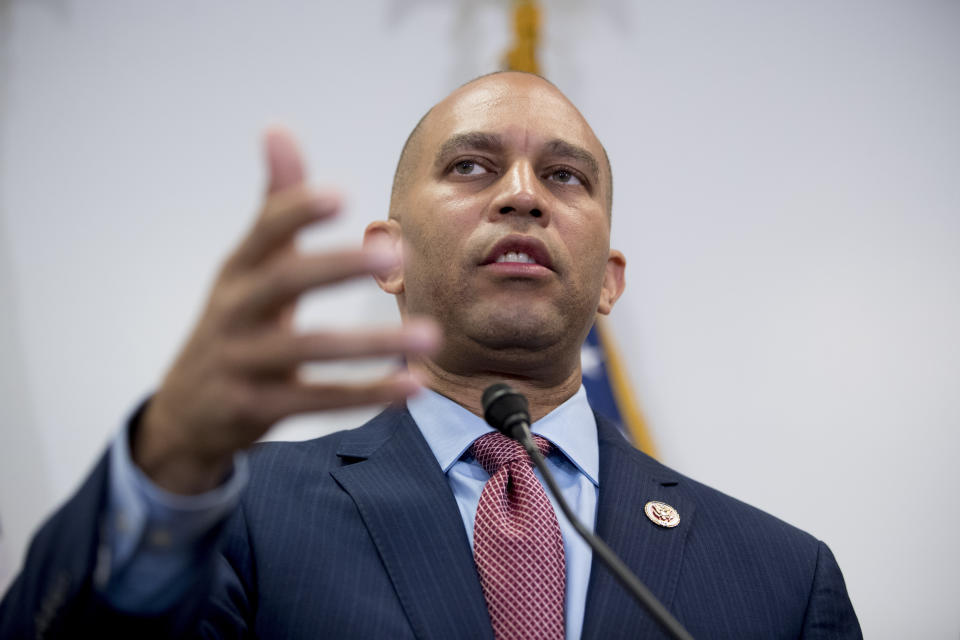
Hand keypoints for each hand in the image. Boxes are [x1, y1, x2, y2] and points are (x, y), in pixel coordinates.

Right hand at [133, 127, 438, 493]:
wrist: (184, 413)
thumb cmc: (232, 325)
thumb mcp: (247, 266)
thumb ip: (275, 205)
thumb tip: (279, 126)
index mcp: (238, 271)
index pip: (264, 231)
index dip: (296, 210)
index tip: (339, 194)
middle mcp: (233, 312)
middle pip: (283, 282)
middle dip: (338, 266)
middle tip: (397, 254)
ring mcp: (240, 362)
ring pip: (309, 349)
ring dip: (372, 343)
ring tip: (430, 336)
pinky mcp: (254, 408)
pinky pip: (316, 401)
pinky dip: (366, 394)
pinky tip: (412, 386)